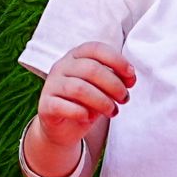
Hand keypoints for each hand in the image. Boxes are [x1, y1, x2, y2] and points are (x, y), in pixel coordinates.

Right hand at [31, 40, 132, 168]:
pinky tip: (89, 117)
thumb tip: (130, 76)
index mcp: (76, 56)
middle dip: (114, 85)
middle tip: (124, 99)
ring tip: (112, 111)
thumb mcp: (102, 88)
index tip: (131, 77)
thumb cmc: (86, 103)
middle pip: (91, 68)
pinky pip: (63, 106)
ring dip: (102, 101)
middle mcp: (62, 66)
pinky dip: (80, 112)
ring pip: (79, 88)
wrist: (63, 128)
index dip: (117, 60)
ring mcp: (51, 85)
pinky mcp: (46, 105)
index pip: (96, 49)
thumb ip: (114, 78)